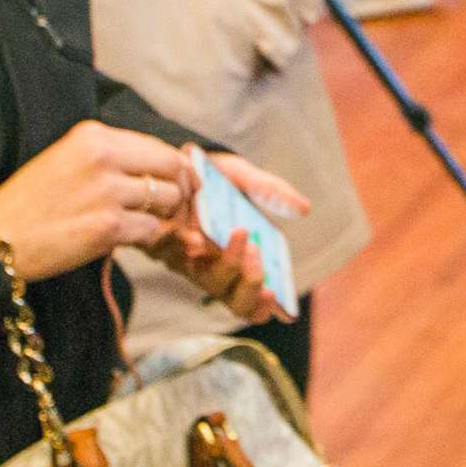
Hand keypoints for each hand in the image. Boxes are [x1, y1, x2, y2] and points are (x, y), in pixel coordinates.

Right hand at [0, 121, 195, 282]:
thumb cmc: (28, 204)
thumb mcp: (66, 160)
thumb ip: (110, 156)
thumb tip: (160, 165)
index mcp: (93, 136)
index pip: (155, 145)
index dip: (174, 166)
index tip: (182, 180)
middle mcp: (103, 157)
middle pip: (171, 166)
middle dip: (180, 187)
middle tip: (174, 204)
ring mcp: (107, 192)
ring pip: (166, 199)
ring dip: (161, 214)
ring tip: (143, 222)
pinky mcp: (107, 227)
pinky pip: (150, 229)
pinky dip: (145, 237)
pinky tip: (127, 240)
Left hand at [143, 153, 308, 323]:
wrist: (178, 159)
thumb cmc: (218, 177)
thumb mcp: (248, 180)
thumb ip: (273, 193)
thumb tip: (304, 209)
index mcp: (242, 262)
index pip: (253, 302)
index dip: (264, 307)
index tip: (274, 293)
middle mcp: (215, 270)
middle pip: (235, 301)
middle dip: (251, 281)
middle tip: (259, 250)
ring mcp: (188, 262)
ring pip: (207, 280)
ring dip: (228, 261)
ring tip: (240, 232)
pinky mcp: (161, 247)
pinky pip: (170, 256)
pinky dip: (184, 246)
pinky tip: (195, 233)